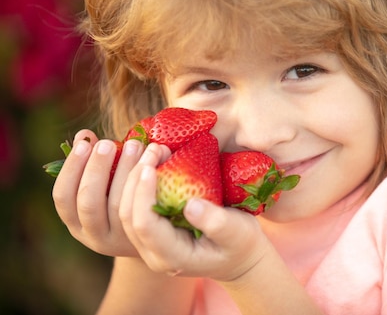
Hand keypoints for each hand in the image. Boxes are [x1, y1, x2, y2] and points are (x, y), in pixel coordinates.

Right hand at [52, 129, 145, 256]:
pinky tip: (151, 163)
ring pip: (116, 205)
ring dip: (124, 171)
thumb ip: (95, 162)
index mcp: (76, 222)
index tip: (84, 142)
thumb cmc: (126, 200)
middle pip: (88, 202)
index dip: (71, 168)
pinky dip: (143, 184)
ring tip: (134, 144)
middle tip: (108, 143)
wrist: (157, 235)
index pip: (63, 197)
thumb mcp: (107, 184)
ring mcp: (118, 241)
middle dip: (97, 169)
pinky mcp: (142, 237)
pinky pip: (140, 209)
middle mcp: (93, 236)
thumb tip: (84, 134)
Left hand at [119, 143, 269, 280]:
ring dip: (133, 177)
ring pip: (125, 209)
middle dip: (134, 179)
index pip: (145, 225)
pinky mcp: (151, 230)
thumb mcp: (238, 232)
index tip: (150, 167)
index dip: (143, 195)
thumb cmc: (241, 242)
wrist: (239, 255)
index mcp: (173, 257)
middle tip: (152, 148)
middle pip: (128, 215)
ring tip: (152, 148)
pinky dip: (138, 181)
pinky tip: (150, 159)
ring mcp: (149, 244)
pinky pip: (134, 205)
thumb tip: (191, 205)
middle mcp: (154, 253)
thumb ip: (217, 222)